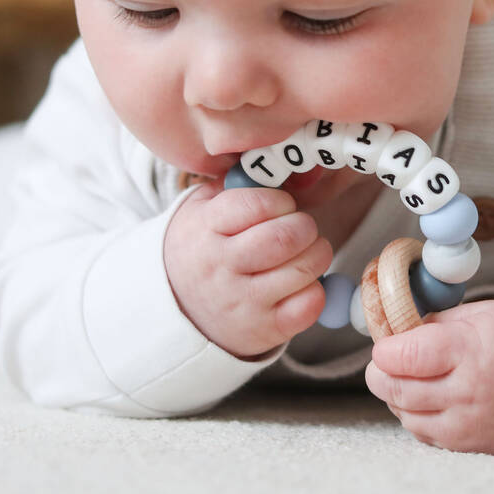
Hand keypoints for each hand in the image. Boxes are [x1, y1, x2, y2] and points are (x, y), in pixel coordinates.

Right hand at [164, 182, 332, 359]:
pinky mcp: (263, 329)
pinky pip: (309, 305)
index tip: (282, 206)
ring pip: (303, 270)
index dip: (280, 201)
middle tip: (302, 227)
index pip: (255, 205)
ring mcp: (242, 302)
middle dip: (305, 226)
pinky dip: (317, 289)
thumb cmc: (203, 245)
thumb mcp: (205, 207)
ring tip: (307, 250)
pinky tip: (303, 282)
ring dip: (318, 253)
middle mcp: (221, 267)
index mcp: (205, 228)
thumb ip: (239, 184)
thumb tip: (284, 165)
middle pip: (284, 238)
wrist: (176, 308)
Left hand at [365, 299, 493, 454]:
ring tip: (413, 374)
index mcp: (470, 351)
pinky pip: (422, 432)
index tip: (387, 340)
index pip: (404, 355)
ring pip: (404, 413)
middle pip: (394, 387)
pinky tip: (429, 396)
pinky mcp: (468, 448)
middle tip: (389, 357)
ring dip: (397, 393)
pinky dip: (415, 414)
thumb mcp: (485, 314)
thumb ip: (438, 322)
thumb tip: (395, 331)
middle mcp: (466, 393)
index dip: (385, 347)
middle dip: (381, 371)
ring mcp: (467, 426)